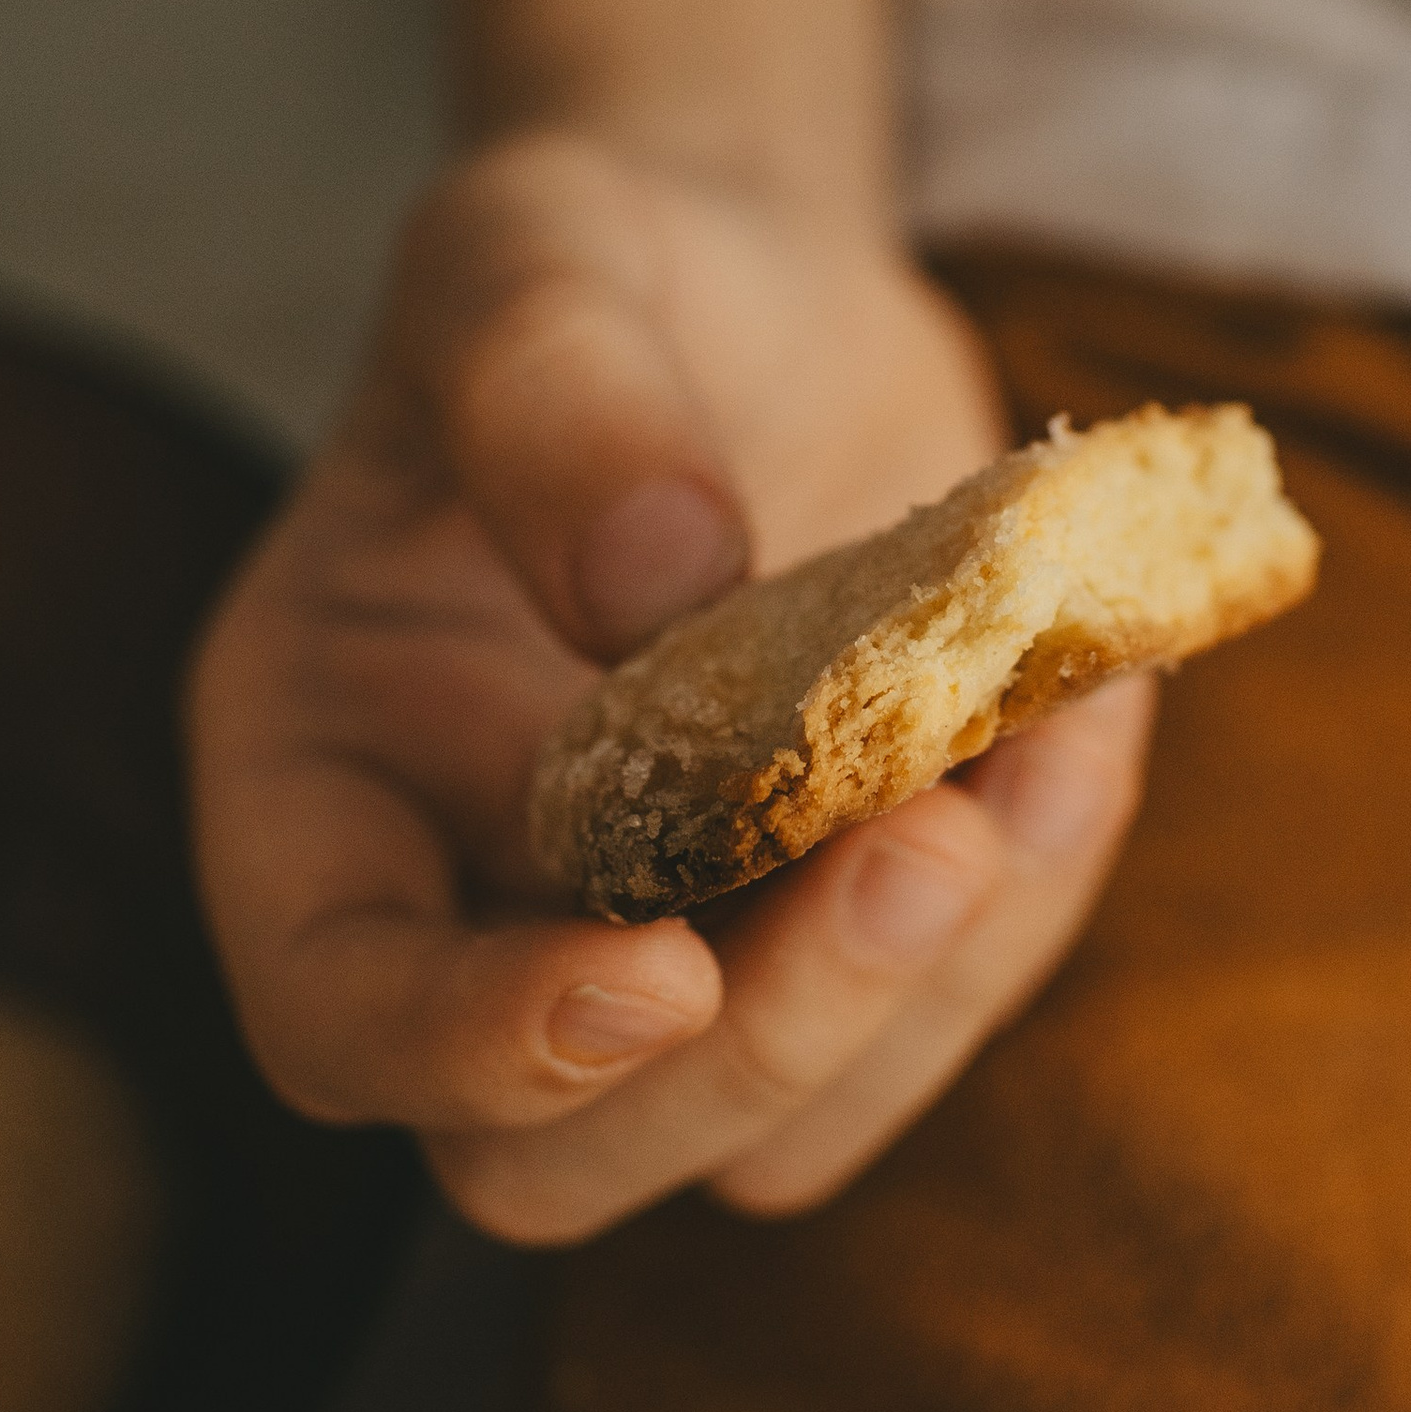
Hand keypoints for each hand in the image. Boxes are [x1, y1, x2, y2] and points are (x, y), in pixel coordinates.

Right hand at [190, 131, 1153, 1241]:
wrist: (750, 278)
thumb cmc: (585, 264)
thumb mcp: (530, 256)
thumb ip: (554, 397)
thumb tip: (659, 579)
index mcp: (317, 770)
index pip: (340, 1007)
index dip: (474, 1043)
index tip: (655, 969)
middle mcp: (466, 898)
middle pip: (555, 1155)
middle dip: (753, 1054)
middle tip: (923, 858)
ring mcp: (657, 932)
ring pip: (767, 1132)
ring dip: (921, 999)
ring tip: (1042, 759)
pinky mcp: (825, 917)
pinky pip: (932, 1013)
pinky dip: (1034, 901)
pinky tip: (1092, 716)